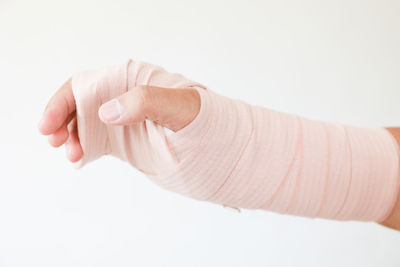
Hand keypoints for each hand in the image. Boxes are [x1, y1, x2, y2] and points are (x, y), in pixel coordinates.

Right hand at [38, 78, 200, 161]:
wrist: (216, 145)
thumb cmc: (202, 119)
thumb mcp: (178, 106)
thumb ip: (145, 102)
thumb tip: (106, 112)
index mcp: (130, 81)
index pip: (86, 85)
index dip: (63, 103)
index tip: (48, 125)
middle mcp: (123, 98)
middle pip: (80, 105)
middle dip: (63, 121)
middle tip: (56, 141)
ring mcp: (123, 120)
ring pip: (86, 125)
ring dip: (72, 138)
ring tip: (72, 155)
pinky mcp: (126, 139)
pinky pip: (98, 142)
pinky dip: (84, 149)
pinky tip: (79, 159)